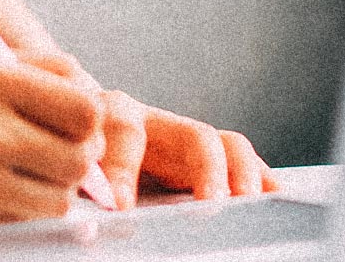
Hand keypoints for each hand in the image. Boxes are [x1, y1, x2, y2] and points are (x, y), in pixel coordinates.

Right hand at [0, 50, 106, 230]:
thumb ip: (33, 73)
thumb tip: (94, 98)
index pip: (83, 105)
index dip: (87, 119)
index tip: (71, 123)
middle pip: (81, 155)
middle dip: (76, 158)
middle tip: (51, 153)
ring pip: (62, 195)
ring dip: (51, 188)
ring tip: (17, 172)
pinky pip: (26, 217)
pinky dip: (21, 209)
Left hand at [85, 86, 280, 207]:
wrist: (72, 129)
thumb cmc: (69, 157)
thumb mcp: (68, 168)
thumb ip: (79, 190)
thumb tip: (83, 228)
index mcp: (107, 117)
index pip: (120, 130)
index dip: (120, 167)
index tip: (120, 207)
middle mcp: (150, 121)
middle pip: (187, 132)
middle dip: (204, 171)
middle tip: (210, 207)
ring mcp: (181, 136)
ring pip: (221, 144)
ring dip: (239, 175)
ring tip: (247, 205)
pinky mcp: (207, 157)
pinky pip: (240, 161)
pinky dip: (260, 179)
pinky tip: (275, 198)